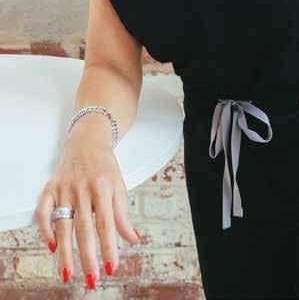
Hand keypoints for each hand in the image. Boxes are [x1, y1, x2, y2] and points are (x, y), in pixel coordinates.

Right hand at [35, 140, 140, 287]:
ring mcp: (65, 188)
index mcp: (103, 187)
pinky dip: (45, 228)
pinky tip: (52, 246)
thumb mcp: (120, 186)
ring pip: (63, 224)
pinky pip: (43, 211)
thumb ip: (123, 214)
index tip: (112, 267)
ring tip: (68, 272)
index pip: (106, 223)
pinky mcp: (51, 187)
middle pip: (84, 227)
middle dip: (87, 256)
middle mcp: (83, 188)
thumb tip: (133, 239)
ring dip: (65, 251)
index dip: (109, 246)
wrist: (88, 140)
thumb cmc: (105, 166)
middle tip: (92, 278)